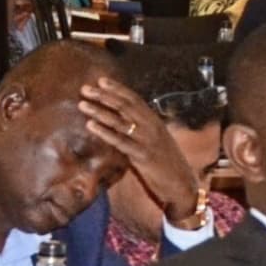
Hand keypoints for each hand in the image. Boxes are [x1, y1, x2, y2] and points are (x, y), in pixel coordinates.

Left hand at [72, 75, 199, 227]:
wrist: (182, 185)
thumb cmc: (167, 165)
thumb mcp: (156, 142)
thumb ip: (142, 131)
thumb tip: (123, 123)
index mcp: (155, 121)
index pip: (135, 99)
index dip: (118, 89)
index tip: (101, 80)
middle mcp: (152, 127)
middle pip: (125, 106)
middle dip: (104, 96)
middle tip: (85, 89)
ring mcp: (148, 141)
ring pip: (120, 121)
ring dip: (99, 111)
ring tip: (83, 104)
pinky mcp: (143, 156)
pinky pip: (120, 141)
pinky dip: (105, 132)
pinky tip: (91, 125)